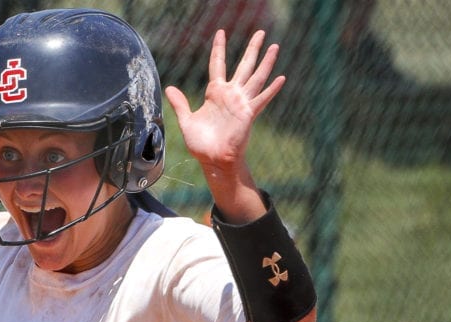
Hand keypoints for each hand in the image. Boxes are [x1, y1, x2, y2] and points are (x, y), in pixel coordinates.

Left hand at [164, 30, 283, 172]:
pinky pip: (261, 99)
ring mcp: (241, 103)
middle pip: (244, 65)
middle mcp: (230, 94)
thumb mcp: (187, 121)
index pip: (217, 64)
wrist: (213, 160)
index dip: (219, 49)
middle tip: (260, 32)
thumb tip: (169, 88)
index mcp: (215, 93)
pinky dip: (271, 89)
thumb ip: (180, 104)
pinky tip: (281, 78)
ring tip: (275, 46)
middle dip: (252, 48)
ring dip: (266, 62)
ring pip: (256, 77)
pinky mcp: (248, 114)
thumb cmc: (202, 144)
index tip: (221, 33)